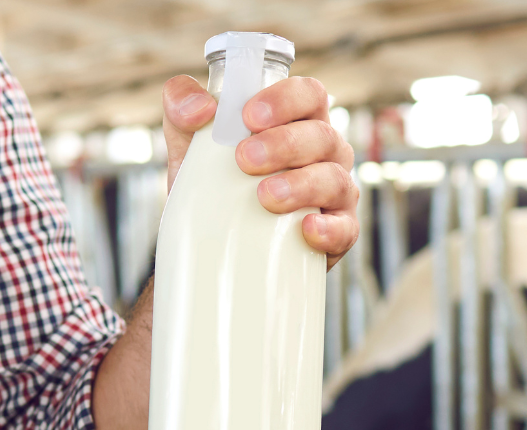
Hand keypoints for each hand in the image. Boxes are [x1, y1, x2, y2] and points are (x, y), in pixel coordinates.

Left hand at [161, 75, 359, 268]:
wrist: (211, 239)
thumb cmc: (211, 179)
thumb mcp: (188, 139)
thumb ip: (181, 107)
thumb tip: (199, 109)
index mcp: (298, 119)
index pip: (308, 94)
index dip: (285, 99)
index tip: (248, 116)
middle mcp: (324, 151)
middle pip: (322, 135)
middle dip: (284, 144)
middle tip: (244, 159)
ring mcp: (335, 192)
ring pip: (335, 180)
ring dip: (302, 185)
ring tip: (265, 196)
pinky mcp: (336, 233)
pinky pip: (346, 230)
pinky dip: (330, 229)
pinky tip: (307, 229)